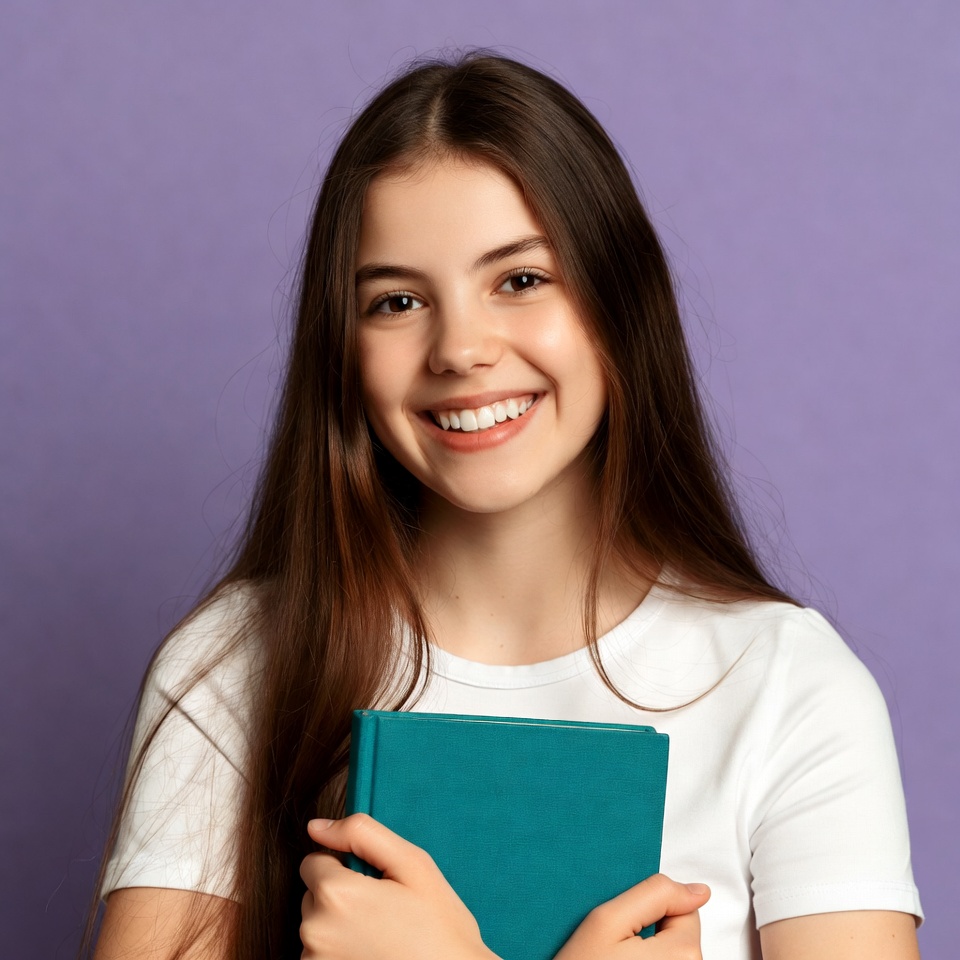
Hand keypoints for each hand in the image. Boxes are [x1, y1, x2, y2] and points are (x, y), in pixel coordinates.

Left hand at [299, 813, 498, 959]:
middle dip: (342, 897)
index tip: (374, 885)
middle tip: (383, 911)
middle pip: (314, 895)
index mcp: (335, 894)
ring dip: (339, 926)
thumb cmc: (438, 926)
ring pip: (318, 925)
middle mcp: (315, 931)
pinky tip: (371, 953)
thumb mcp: (412, 864)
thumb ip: (360, 833)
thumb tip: (316, 826)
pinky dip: (340, 951)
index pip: (314, 862)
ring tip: (380, 935)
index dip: (346, 868)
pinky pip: (321, 953)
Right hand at [553, 874, 709, 959]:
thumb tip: (699, 891)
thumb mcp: (607, 920)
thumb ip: (654, 895)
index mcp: (683, 956)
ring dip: (649, 953)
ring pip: (673, 954)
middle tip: (618, 947)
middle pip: (681, 934)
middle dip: (653, 932)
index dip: (652, 909)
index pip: (686, 909)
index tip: (627, 926)